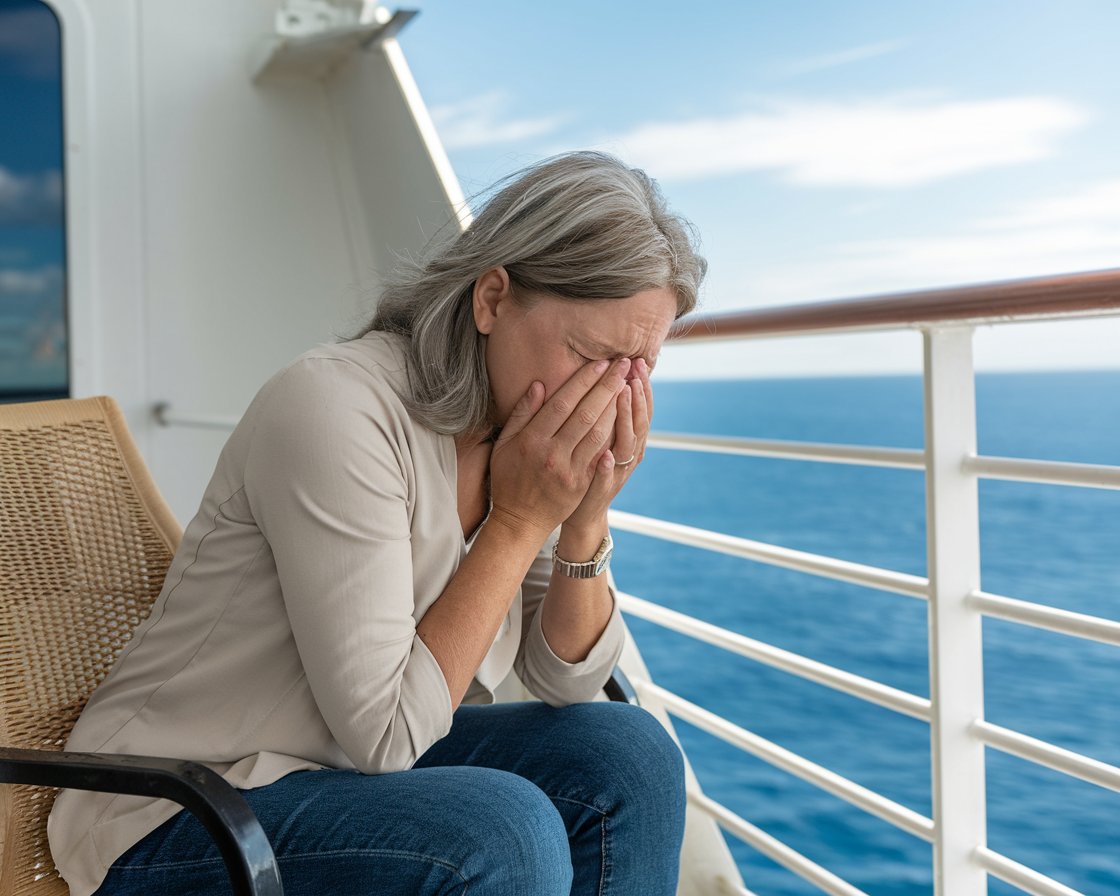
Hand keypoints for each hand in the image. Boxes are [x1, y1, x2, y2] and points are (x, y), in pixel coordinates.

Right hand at [488, 358, 630, 539]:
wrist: (519, 521)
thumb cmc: (509, 479)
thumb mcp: (505, 444)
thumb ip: (522, 414)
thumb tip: (539, 385)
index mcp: (531, 440)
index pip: (562, 403)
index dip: (583, 381)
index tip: (600, 363)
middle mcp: (552, 454)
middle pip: (585, 414)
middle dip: (606, 386)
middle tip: (623, 364)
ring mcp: (569, 470)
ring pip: (598, 433)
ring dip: (616, 406)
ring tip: (628, 384)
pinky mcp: (581, 484)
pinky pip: (602, 454)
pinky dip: (614, 433)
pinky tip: (626, 415)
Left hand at [564, 357, 652, 534]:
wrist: (580, 512)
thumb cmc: (586, 468)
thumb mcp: (597, 438)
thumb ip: (603, 414)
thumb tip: (609, 381)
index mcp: (626, 439)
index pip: (638, 407)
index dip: (640, 386)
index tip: (637, 362)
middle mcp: (627, 455)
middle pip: (639, 420)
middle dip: (638, 393)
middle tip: (636, 368)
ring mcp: (616, 474)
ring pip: (628, 445)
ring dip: (626, 419)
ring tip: (624, 394)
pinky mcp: (600, 493)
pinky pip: (606, 480)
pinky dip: (608, 468)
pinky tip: (606, 455)